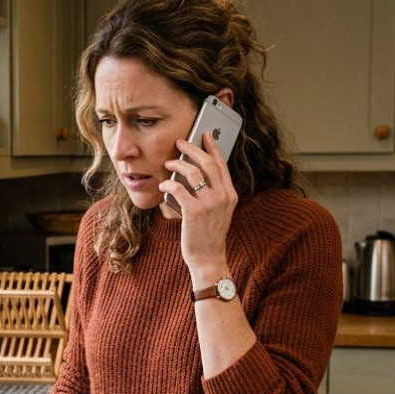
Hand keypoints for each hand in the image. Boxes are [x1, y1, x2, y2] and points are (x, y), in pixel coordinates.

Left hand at [161, 132, 236, 276]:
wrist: (208, 258)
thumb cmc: (208, 235)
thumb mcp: (218, 212)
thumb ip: (213, 193)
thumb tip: (196, 172)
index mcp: (230, 195)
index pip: (221, 165)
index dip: (212, 147)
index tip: (204, 135)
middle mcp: (223, 197)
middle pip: (208, 163)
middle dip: (192, 149)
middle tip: (180, 143)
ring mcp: (210, 204)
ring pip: (193, 172)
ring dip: (177, 164)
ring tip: (168, 164)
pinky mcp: (194, 212)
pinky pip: (179, 189)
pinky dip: (169, 184)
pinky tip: (164, 185)